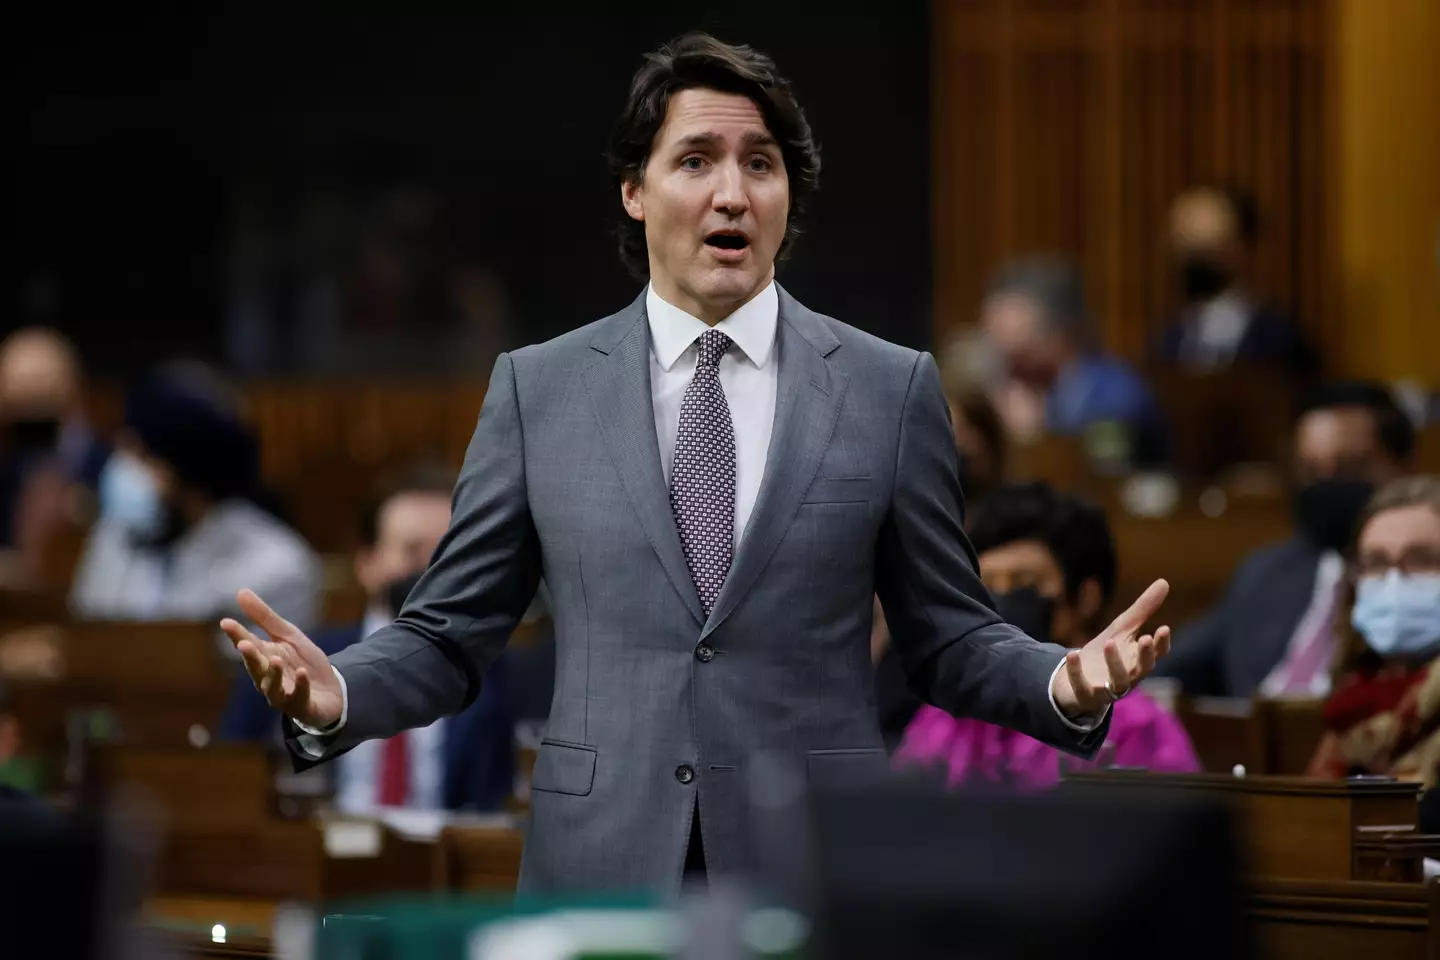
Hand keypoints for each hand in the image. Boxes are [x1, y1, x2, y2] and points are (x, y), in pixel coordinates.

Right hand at [220, 589, 342, 729]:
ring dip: (273, 674)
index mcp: (264, 658)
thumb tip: (240, 592)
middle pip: (256, 667)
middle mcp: (268, 678)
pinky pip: (299, 697)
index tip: (226, 622)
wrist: (331, 690)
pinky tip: (302, 673)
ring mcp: (284, 694)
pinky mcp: (302, 705)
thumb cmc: (303, 662)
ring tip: (274, 659)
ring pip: (272, 687)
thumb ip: (265, 617)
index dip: (237, 635)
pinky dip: (300, 685)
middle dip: (249, 657)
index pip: (248, 645)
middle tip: (243, 644)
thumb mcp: (288, 635)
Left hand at [1051, 579, 1171, 717]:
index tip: (1164, 628)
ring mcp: (1108, 689)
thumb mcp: (1122, 629)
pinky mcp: (1086, 695)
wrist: (1077, 681)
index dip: (1161, 643)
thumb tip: (1164, 581)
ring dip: (1115, 663)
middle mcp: (1128, 677)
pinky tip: (1073, 652)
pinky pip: (1083, 687)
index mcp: (1138, 660)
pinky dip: (1077, 672)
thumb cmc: (1106, 653)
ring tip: (1109, 642)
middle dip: (1145, 655)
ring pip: (1118, 681)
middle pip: (1143, 669)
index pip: (1157, 654)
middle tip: (1145, 637)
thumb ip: (1142, 610)